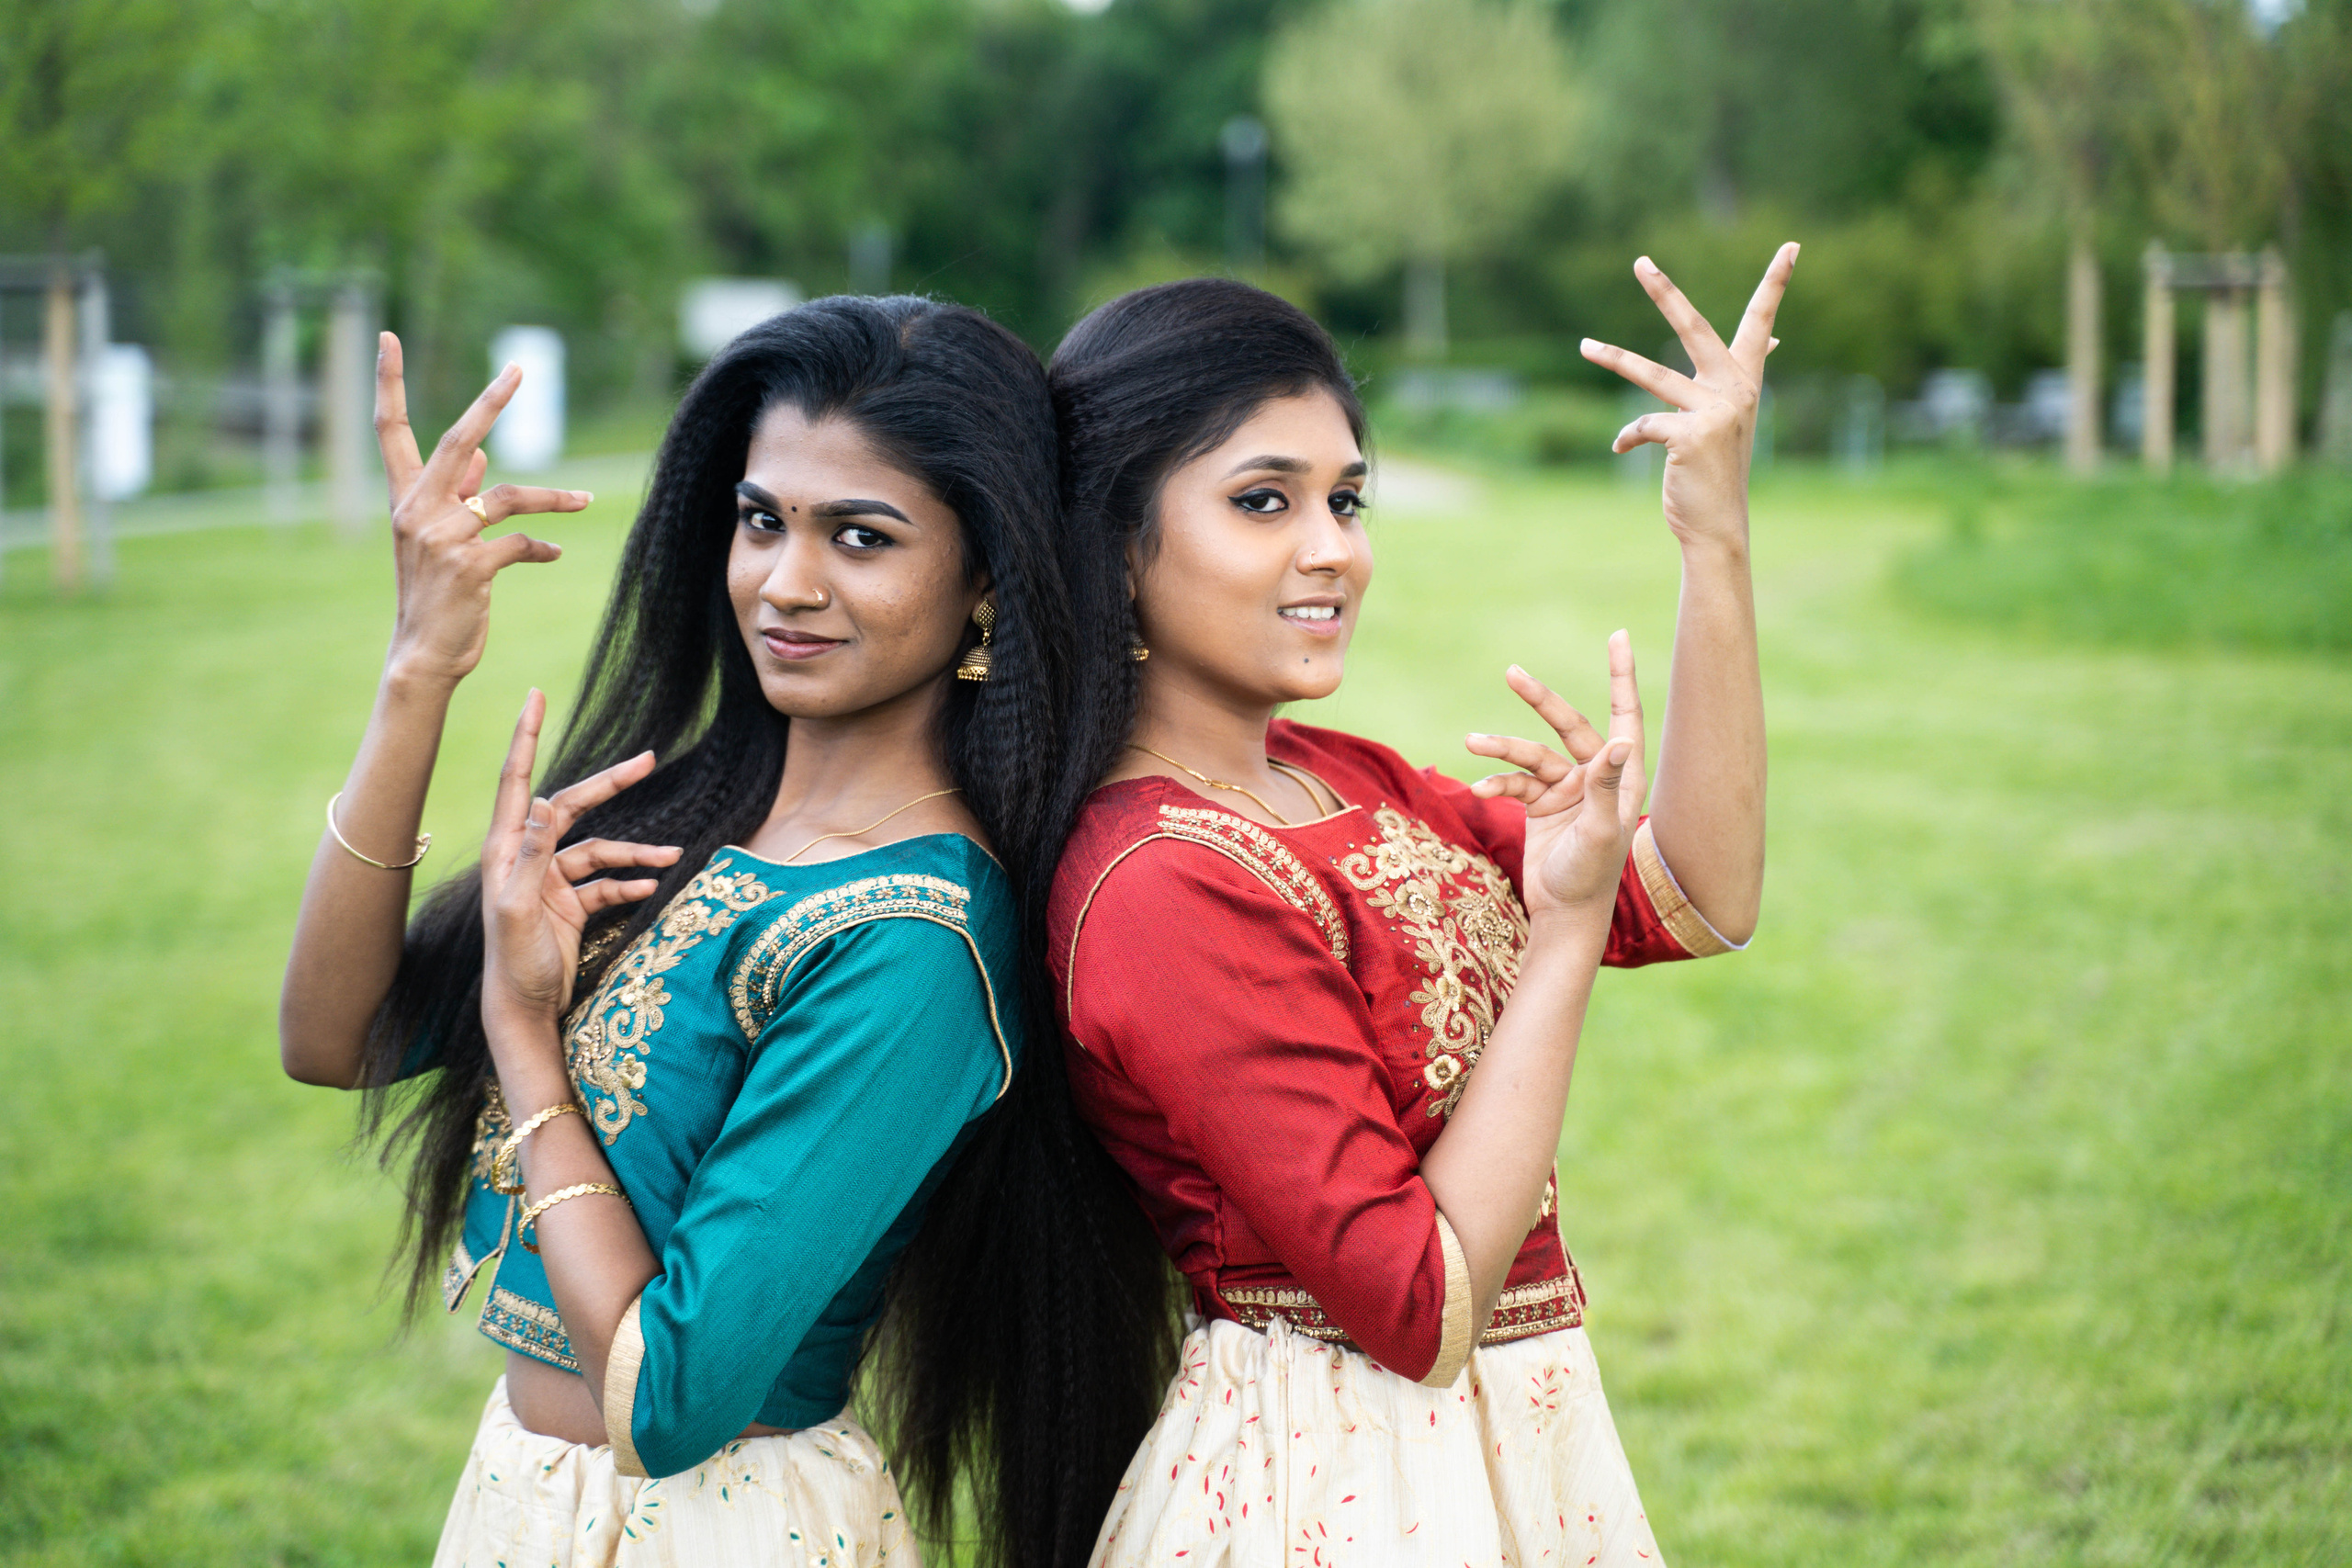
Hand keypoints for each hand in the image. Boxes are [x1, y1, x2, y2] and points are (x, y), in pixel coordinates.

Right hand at [377, 334, 593, 687]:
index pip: (390, 429)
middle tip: (520, 367)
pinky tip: (554, 554)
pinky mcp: (470, 566)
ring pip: (511, 497)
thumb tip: (476, 453)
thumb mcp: (440, 541)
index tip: (386, 337)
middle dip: (491, 403)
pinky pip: (521, 543)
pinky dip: (543, 547)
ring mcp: (442, 537)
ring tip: (586, 499)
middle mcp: (417, 510)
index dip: (388, 382)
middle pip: (456, 441)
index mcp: (404, 499)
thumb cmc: (436, 597)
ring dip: (556, 498)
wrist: (422, 657)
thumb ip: (457, 494)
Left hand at [479, 691, 681, 1041]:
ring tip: (673, 855)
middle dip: (612, 785)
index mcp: (505, 849)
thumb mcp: (519, 910)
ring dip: (636, 852)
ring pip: (600, 849)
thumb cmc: (514, 964)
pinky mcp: (570, 905)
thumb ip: (532, 856)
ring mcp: (550, 881)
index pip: (518, 780)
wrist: (523, 1013)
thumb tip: (544, 801)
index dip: (526, 737)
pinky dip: (631, 884)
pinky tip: (653, 889)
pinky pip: (607, 883)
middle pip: (573, 805)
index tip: (535, 696)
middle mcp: (526, 857)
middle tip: (649, 761)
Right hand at [1464, 632, 1645, 919]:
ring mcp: (1567, 790)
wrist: (1563, 916)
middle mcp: (1597, 777)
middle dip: (1541, 701)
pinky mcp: (1541, 805)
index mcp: (1623, 777)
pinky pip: (1515, 782)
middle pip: (1569, 725)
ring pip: (1531, 755)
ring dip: (1502, 750)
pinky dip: (1497, 784)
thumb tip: (1620, 741)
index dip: (1621, 676)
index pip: (1624, 715)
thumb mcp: (1599, 832)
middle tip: (1514, 673)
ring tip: (1471, 741)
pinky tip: (1480, 791)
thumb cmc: (1590, 878)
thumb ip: (1607, 786)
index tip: (1617, 637)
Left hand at [1579, 243, 1797, 554]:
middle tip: (1640, 262)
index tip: (1792, 246)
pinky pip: (1643, 425)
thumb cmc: (1715, 471)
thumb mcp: (1730, 419)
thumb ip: (1737, 378)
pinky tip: (1622, 450)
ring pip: (1650, 374)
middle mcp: (1734, 389)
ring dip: (1613, 359)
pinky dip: (1628, 438)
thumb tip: (1773, 343)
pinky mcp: (1690, 434)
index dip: (1776, 284)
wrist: (1717, 525)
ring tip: (1583, 346)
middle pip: (1694, 328)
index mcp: (1744, 381)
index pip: (1761, 323)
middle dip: (1665, 293)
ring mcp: (1714, 410)